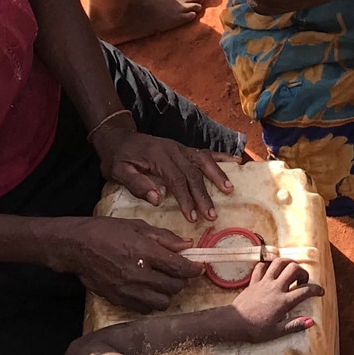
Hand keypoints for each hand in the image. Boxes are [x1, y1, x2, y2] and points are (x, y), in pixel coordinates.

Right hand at [66, 217, 200, 312]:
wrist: (76, 247)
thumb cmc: (106, 231)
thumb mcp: (137, 226)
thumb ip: (164, 237)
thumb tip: (187, 245)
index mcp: (145, 251)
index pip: (179, 267)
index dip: (194, 269)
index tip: (198, 267)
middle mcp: (138, 273)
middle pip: (174, 287)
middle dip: (181, 280)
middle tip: (178, 272)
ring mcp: (128, 290)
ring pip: (162, 302)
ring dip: (167, 294)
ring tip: (162, 283)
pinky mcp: (119, 300)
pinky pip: (145, 309)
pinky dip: (151, 302)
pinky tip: (147, 290)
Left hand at [92, 124, 238, 223]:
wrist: (117, 137)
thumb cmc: (117, 158)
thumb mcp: (118, 172)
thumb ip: (137, 185)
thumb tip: (157, 199)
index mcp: (158, 156)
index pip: (176, 180)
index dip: (186, 199)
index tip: (193, 217)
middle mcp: (173, 149)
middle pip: (193, 173)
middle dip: (204, 195)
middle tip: (212, 215)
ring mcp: (181, 147)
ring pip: (204, 161)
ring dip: (218, 176)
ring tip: (229, 191)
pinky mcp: (185, 148)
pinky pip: (206, 152)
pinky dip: (222, 158)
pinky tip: (236, 162)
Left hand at [227, 258, 323, 341]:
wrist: (233, 323)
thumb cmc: (255, 330)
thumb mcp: (276, 332)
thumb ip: (294, 326)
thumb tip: (311, 322)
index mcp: (283, 302)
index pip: (305, 291)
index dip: (316, 289)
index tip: (321, 292)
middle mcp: (275, 288)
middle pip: (293, 269)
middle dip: (302, 272)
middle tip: (302, 281)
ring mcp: (264, 282)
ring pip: (278, 262)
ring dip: (287, 263)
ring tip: (290, 271)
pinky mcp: (253, 281)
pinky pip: (261, 266)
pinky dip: (268, 265)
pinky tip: (271, 271)